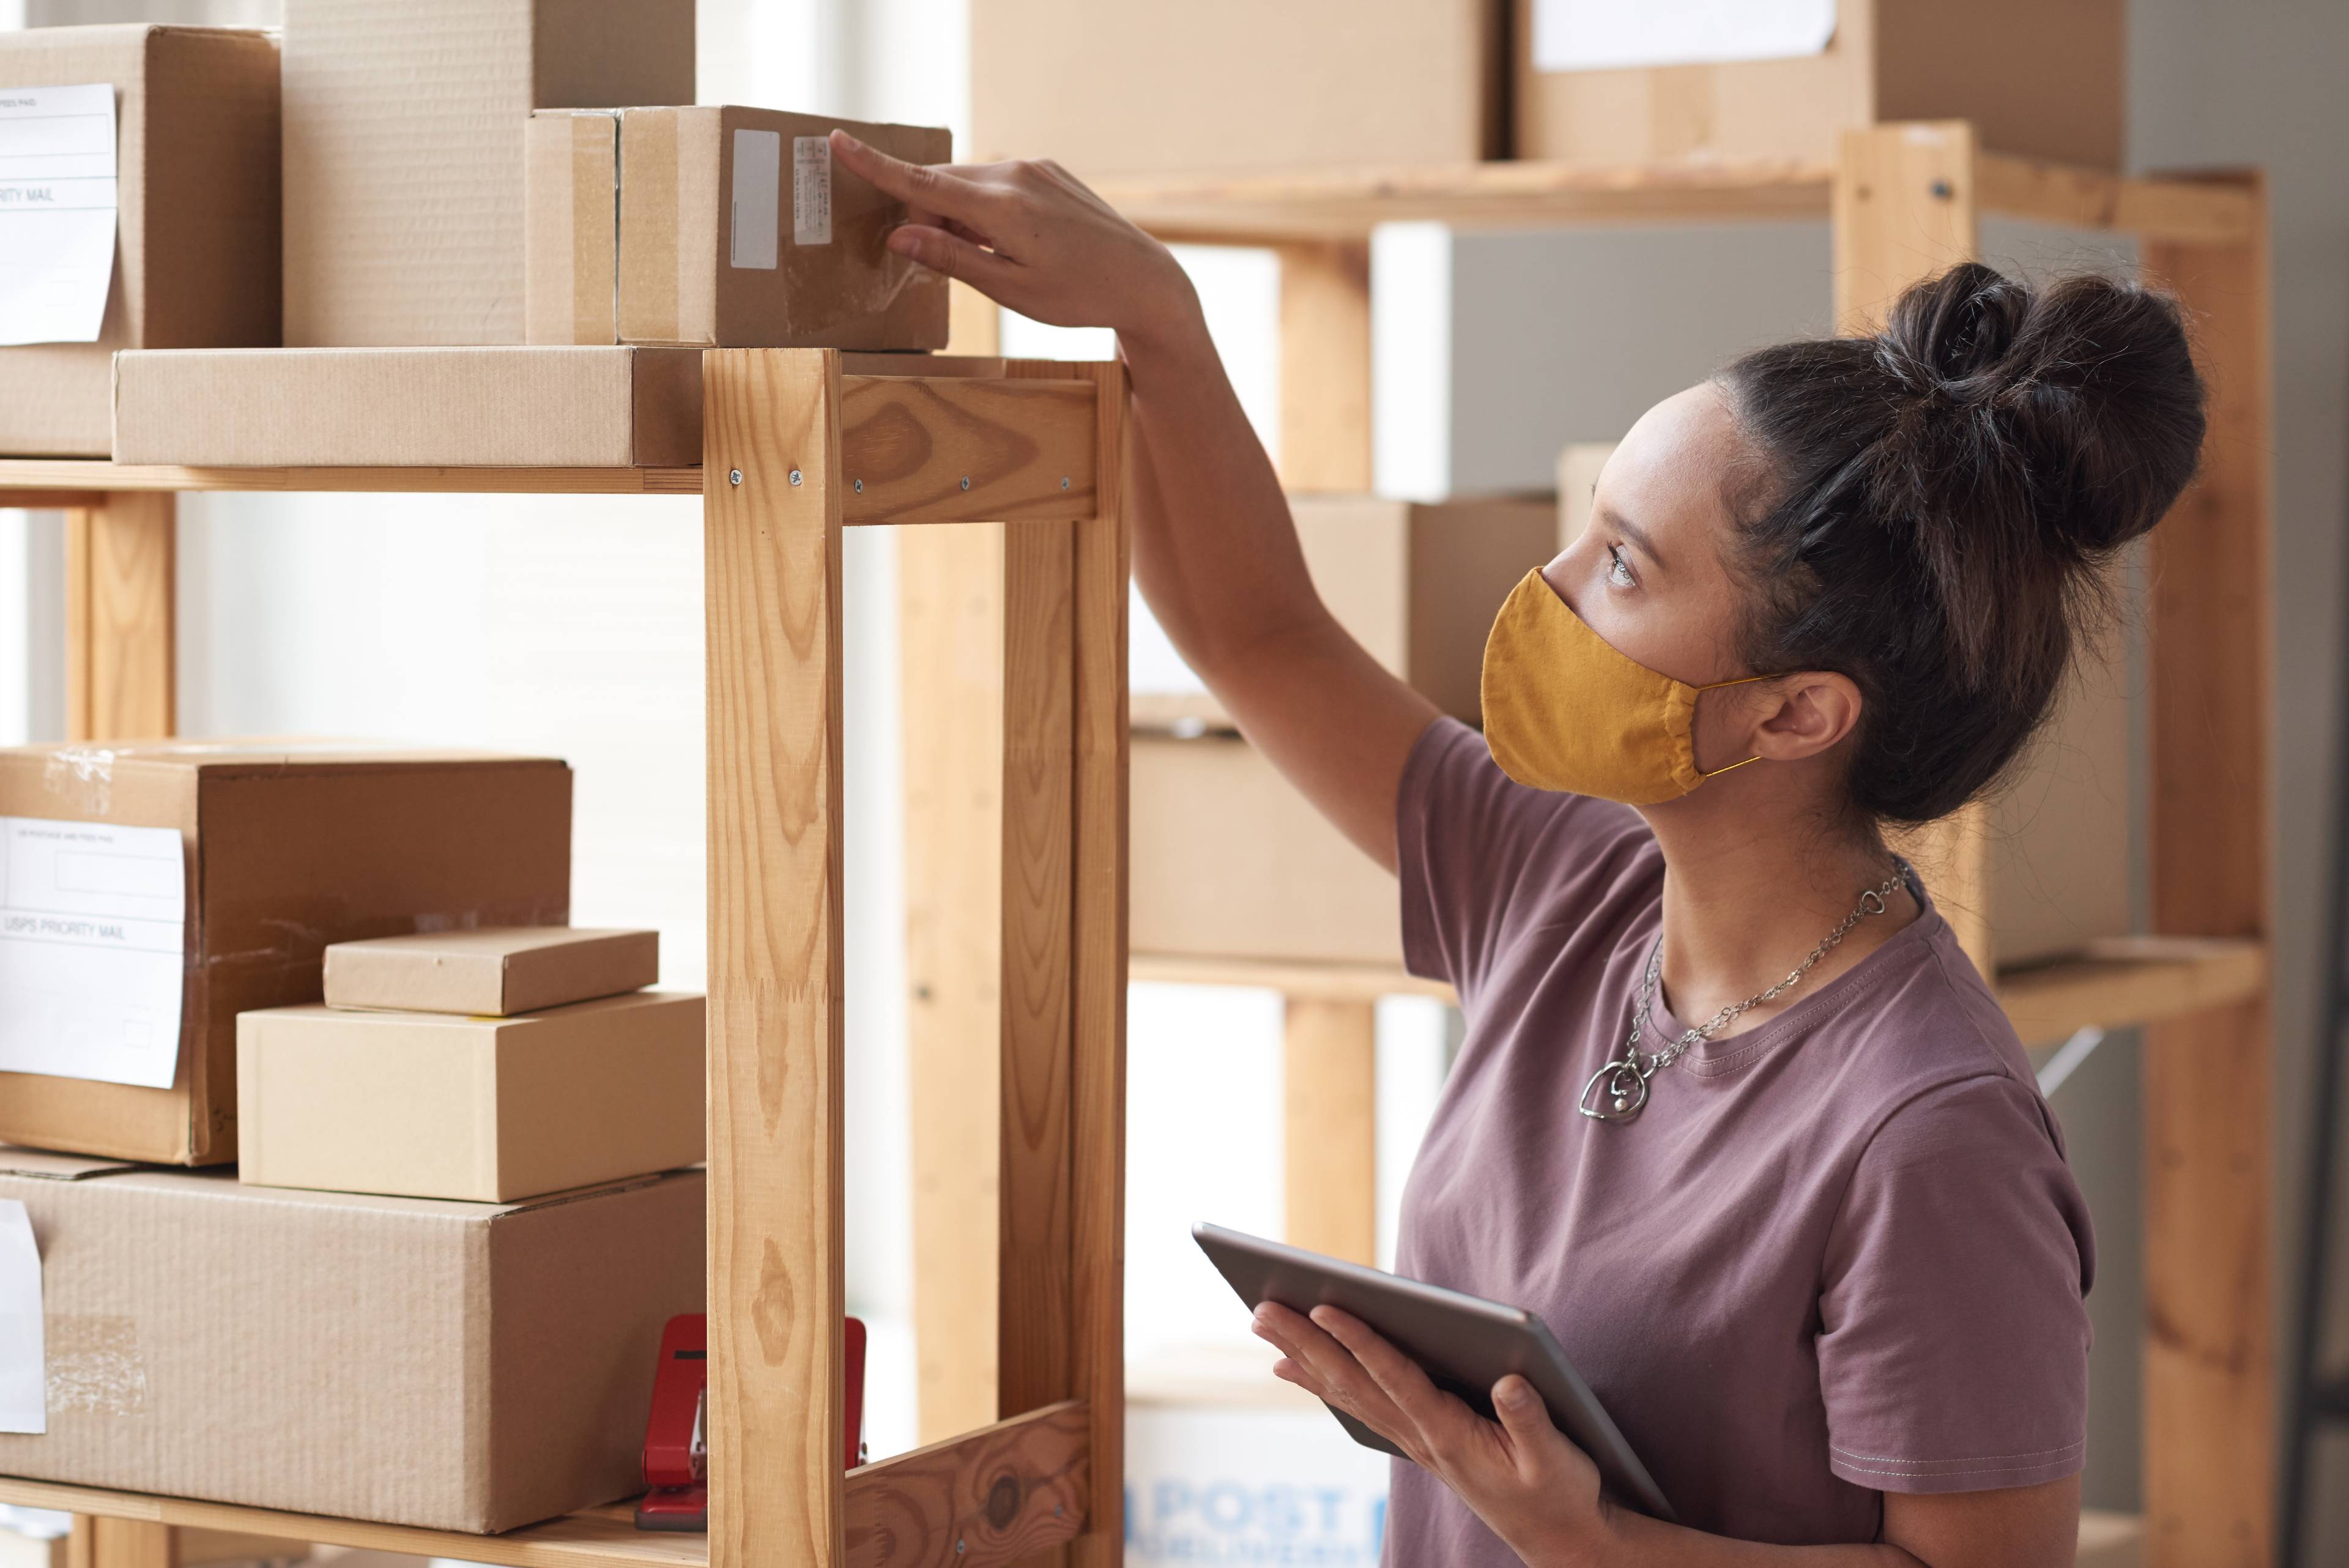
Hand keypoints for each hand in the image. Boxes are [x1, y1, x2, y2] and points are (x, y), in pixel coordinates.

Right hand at [828, 131, 1203, 355]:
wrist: (1144, 280)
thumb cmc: (1079, 296)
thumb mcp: (1011, 290)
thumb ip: (952, 258)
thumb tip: (901, 234)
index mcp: (1002, 209)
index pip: (922, 183)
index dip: (876, 165)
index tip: (838, 142)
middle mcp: (1016, 176)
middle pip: (942, 185)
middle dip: (928, 216)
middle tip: (942, 259)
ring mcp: (1034, 169)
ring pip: (969, 185)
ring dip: (959, 216)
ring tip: (993, 258)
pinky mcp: (1048, 171)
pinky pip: (996, 184)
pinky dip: (984, 210)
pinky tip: (1011, 243)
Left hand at [1252, 1302, 1620, 1567]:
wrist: (1556, 1536)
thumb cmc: (1559, 1492)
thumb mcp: (1558, 1460)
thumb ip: (1531, 1420)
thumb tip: (1510, 1380)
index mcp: (1451, 1435)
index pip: (1397, 1379)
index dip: (1362, 1343)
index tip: (1325, 1308)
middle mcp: (1421, 1436)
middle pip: (1354, 1382)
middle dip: (1307, 1343)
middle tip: (1260, 1310)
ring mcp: (1414, 1438)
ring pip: (1348, 1390)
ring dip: (1304, 1356)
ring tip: (1264, 1325)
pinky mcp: (1418, 1437)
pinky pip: (1358, 1402)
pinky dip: (1322, 1381)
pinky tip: (1294, 1365)